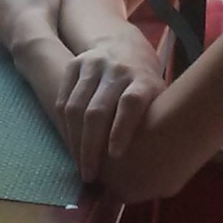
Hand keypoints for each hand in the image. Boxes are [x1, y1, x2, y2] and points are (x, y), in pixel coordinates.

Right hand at [58, 37, 162, 185]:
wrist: (125, 47)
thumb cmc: (146, 86)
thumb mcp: (159, 98)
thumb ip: (156, 124)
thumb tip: (154, 172)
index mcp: (143, 79)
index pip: (130, 104)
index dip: (122, 129)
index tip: (116, 156)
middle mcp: (118, 70)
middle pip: (98, 111)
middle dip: (91, 147)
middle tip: (90, 175)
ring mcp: (93, 65)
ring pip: (76, 107)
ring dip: (74, 141)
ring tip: (79, 165)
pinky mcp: (75, 65)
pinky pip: (63, 100)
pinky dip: (64, 126)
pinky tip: (70, 144)